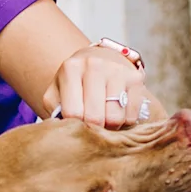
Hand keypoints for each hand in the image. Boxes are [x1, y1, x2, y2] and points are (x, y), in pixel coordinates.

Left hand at [42, 45, 162, 128]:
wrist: (101, 59)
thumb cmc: (75, 83)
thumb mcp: (57, 92)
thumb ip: (55, 110)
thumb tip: (63, 132)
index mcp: (70, 69)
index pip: (73, 112)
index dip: (75, 126)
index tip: (77, 126)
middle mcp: (94, 66)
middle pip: (95, 117)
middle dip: (93, 129)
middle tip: (92, 126)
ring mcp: (117, 71)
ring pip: (115, 118)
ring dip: (110, 127)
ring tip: (104, 119)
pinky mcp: (135, 78)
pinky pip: (131, 115)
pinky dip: (125, 121)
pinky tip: (118, 112)